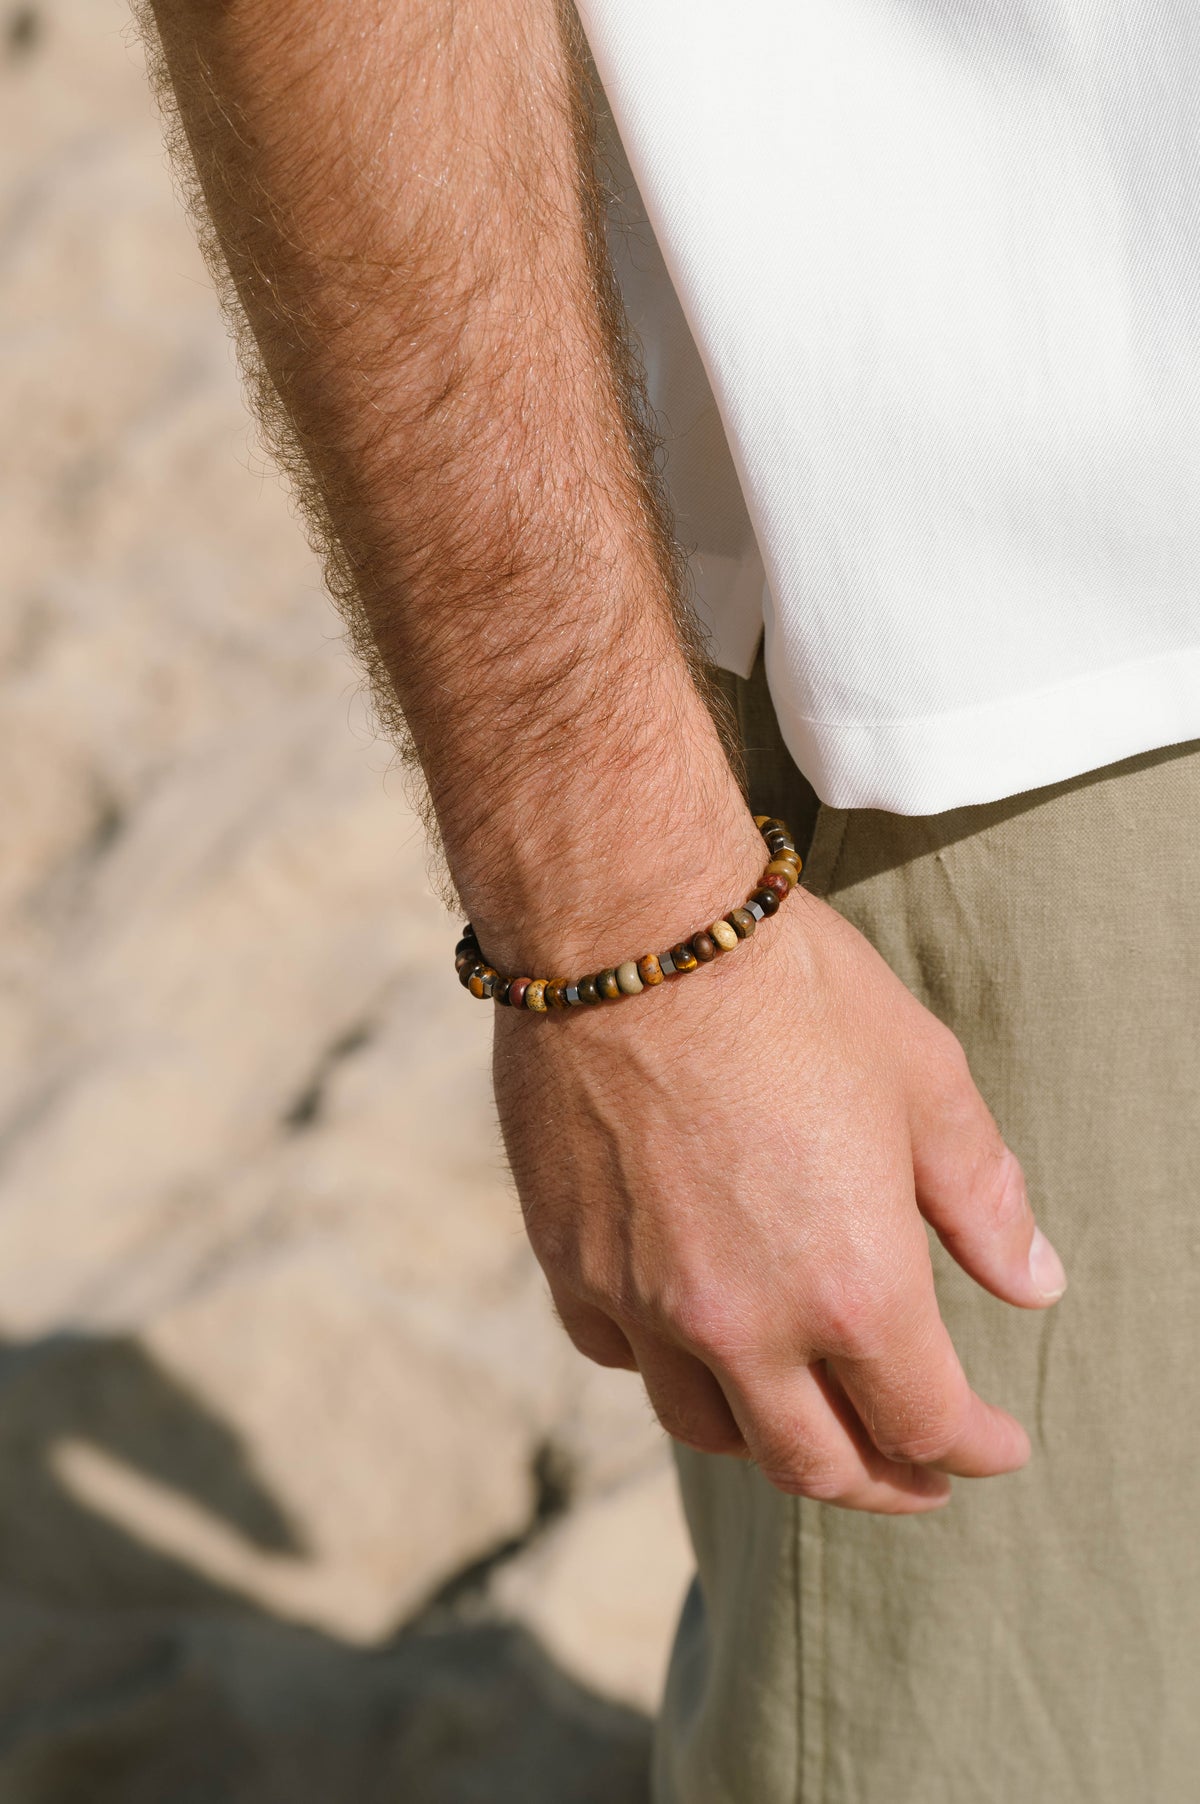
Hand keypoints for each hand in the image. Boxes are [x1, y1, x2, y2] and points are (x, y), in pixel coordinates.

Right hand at [494, 887, 1066, 1514]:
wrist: (629, 931)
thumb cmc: (792, 991)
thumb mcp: (924, 1080)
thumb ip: (983, 1199)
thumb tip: (1034, 1285)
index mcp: (854, 1287)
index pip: (926, 1423)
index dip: (976, 1451)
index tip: (996, 1448)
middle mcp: (745, 1323)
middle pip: (815, 1465)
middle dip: (882, 1482)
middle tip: (912, 1474)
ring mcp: (646, 1302)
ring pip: (709, 1427)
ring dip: (769, 1439)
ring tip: (799, 1416)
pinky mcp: (570, 1265)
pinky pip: (621, 1356)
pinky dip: (667, 1364)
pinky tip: (690, 1330)